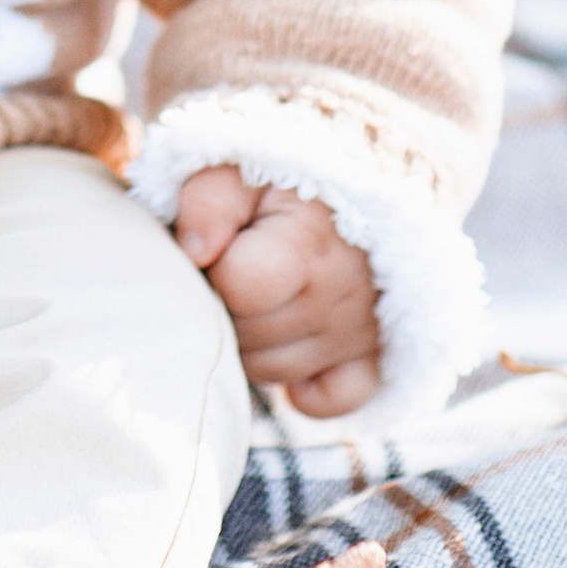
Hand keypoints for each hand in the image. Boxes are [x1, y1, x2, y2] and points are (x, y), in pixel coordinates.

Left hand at [173, 173, 380, 415]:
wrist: (349, 175)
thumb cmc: (277, 177)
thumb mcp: (237, 167)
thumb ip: (211, 201)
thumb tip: (196, 253)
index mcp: (310, 241)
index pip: (240, 287)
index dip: (214, 270)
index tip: (218, 246)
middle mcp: (342, 292)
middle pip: (251, 335)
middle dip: (227, 306)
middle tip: (232, 269)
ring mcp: (359, 331)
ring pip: (275, 370)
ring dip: (253, 341)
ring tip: (256, 295)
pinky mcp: (371, 356)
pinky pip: (332, 400)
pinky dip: (303, 387)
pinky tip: (287, 345)